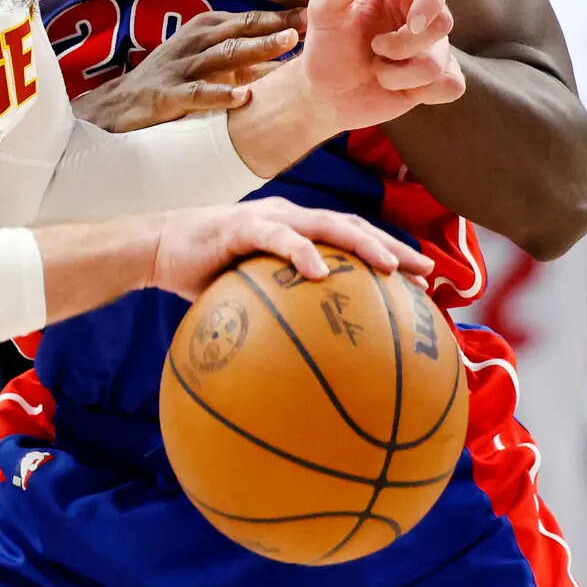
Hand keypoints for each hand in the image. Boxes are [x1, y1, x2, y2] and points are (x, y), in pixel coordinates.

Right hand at [73, 9, 306, 132]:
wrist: (117, 105)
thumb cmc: (171, 80)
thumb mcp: (208, 62)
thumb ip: (244, 58)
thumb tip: (289, 56)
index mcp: (205, 29)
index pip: (249, 19)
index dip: (282, 15)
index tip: (316, 12)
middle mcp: (194, 42)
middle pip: (240, 30)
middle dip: (275, 24)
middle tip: (308, 22)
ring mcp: (179, 67)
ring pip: (223, 55)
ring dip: (256, 49)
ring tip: (286, 46)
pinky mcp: (166, 95)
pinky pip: (196, 93)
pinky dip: (220, 95)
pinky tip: (244, 98)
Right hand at [147, 196, 434, 299]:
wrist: (158, 249)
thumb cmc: (206, 278)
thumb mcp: (250, 299)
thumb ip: (281, 316)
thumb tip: (312, 368)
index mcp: (299, 233)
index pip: (355, 240)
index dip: (391, 257)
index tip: (425, 283)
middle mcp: (293, 219)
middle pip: (355, 228)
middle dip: (394, 249)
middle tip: (428, 274)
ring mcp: (270, 219)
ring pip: (328, 225)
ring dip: (363, 244)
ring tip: (390, 267)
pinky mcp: (243, 225)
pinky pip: (278, 237)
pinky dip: (302, 252)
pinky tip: (320, 273)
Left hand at [296, 0, 465, 132]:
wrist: (325, 94)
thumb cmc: (326, 47)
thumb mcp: (323, 12)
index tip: (412, 23)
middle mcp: (421, 15)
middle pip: (444, 23)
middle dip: (404, 45)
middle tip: (374, 49)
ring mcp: (432, 48)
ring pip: (440, 62)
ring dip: (400, 75)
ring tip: (377, 72)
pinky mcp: (437, 79)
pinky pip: (453, 85)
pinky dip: (424, 92)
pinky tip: (400, 89)